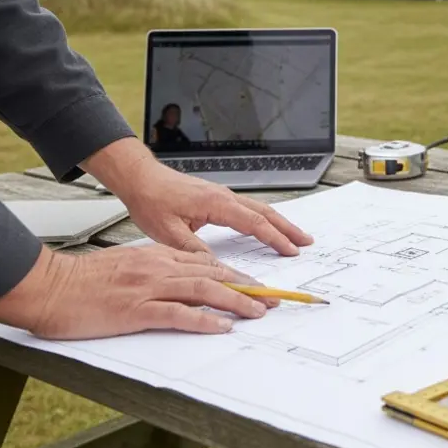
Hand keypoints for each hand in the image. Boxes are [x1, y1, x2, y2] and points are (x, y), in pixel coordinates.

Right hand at [0, 244, 273, 339]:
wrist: (48, 287)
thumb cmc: (80, 283)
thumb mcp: (124, 268)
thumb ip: (153, 272)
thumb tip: (178, 283)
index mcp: (155, 257)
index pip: (206, 262)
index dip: (235, 274)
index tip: (256, 284)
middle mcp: (157, 268)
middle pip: (213, 273)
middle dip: (247, 286)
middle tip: (271, 298)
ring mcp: (147, 288)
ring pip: (204, 290)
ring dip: (236, 301)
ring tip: (258, 311)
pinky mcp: (135, 310)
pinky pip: (178, 314)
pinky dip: (204, 320)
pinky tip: (223, 326)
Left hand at [82, 138, 312, 255]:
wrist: (140, 178)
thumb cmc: (151, 200)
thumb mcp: (168, 233)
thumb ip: (194, 252)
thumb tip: (216, 269)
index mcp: (216, 204)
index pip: (254, 223)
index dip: (275, 238)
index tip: (290, 251)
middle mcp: (224, 196)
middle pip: (265, 213)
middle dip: (288, 228)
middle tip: (306, 242)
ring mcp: (222, 195)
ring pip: (259, 209)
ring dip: (279, 222)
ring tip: (294, 236)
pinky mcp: (217, 197)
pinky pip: (248, 208)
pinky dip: (263, 218)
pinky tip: (266, 225)